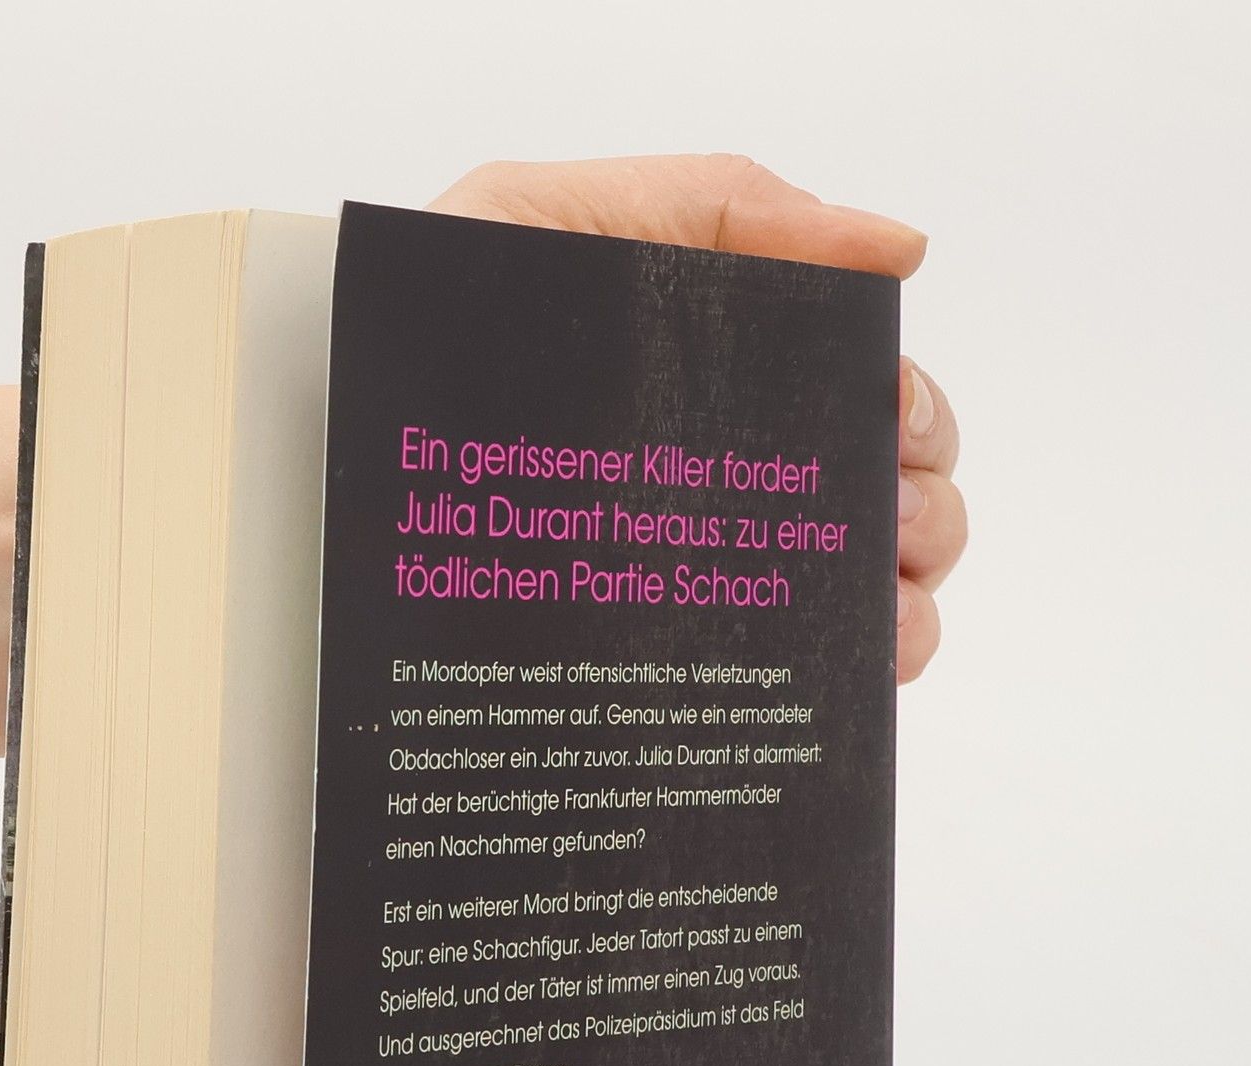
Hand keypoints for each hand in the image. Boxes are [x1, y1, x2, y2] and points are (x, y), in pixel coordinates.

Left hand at [431, 156, 964, 681]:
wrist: (328, 452)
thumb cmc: (423, 333)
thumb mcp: (546, 219)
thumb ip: (721, 207)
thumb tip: (899, 246)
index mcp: (718, 371)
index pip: (864, 389)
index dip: (911, 408)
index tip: (894, 425)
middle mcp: (726, 474)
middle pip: (892, 491)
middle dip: (921, 505)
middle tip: (884, 521)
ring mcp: (703, 569)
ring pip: (873, 587)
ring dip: (907, 591)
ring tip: (876, 598)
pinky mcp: (668, 655)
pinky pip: (804, 673)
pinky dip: (870, 665)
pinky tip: (859, 661)